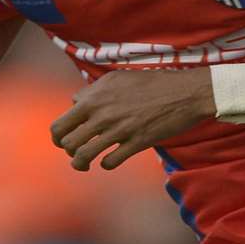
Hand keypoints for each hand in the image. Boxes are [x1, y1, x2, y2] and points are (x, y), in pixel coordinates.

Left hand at [51, 68, 213, 170]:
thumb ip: (93, 91)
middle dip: (69, 151)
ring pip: (84, 157)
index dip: (58, 137)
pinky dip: (106, 164)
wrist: (185, 92)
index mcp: (93, 98)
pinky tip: (110, 160)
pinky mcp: (136, 143)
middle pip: (68, 144)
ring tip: (86, 164)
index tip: (64, 141)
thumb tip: (77, 103)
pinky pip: (109, 162)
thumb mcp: (117, 78)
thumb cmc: (152, 83)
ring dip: (81, 164)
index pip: (60, 125)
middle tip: (76, 153)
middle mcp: (102, 115)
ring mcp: (119, 130)